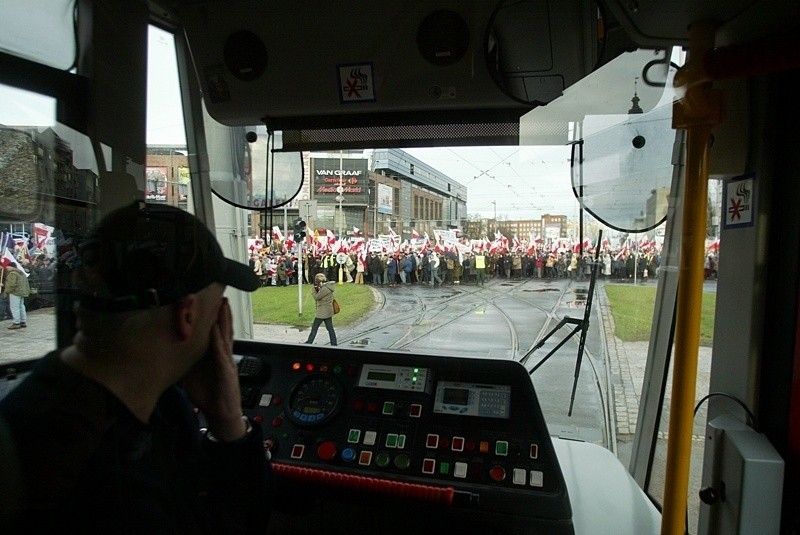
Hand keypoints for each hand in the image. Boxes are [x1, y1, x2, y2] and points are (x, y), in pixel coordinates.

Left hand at [181, 297, 246, 440]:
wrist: (221, 413)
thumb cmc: (208, 394)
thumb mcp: (191, 375)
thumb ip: (184, 362)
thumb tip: (168, 352)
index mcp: (216, 355)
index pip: (216, 332)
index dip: (215, 317)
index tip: (210, 300)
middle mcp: (223, 355)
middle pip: (224, 329)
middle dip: (223, 312)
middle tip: (221, 294)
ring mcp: (226, 361)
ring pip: (226, 337)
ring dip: (225, 321)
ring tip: (223, 304)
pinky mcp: (227, 371)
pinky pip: (222, 353)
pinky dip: (219, 341)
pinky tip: (216, 330)